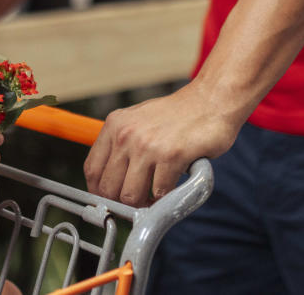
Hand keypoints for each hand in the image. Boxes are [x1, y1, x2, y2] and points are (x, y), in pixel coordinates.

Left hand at [84, 85, 239, 206]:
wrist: (211, 100)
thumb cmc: (177, 114)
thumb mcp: (138, 120)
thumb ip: (122, 145)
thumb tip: (110, 180)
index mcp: (115, 125)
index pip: (92, 170)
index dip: (99, 192)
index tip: (110, 200)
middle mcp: (127, 135)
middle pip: (108, 188)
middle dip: (122, 203)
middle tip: (137, 203)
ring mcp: (148, 146)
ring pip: (131, 196)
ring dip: (144, 204)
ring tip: (155, 197)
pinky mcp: (172, 156)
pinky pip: (159, 193)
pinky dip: (166, 197)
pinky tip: (173, 186)